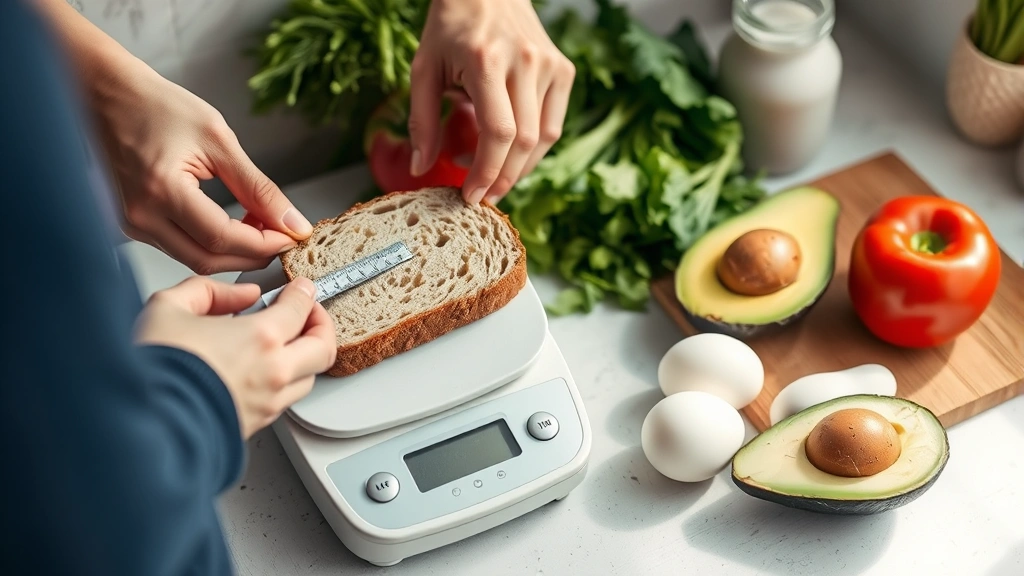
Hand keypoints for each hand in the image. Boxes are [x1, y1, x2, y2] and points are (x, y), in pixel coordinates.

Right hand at [34, 0, 313, 274]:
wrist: (108, 95)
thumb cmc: (157, 107)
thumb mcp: (219, 141)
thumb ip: (258, 187)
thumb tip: (293, 222)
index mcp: (162, 190)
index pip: (222, 238)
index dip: (263, 243)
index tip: (291, 235)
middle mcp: (140, 215)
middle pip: (208, 259)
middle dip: (252, 255)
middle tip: (282, 236)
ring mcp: (132, 224)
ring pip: (194, 260)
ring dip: (234, 252)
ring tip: (260, 226)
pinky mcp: (133, 225)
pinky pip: (179, 248)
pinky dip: (212, 245)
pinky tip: (234, 226)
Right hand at [134, 276, 336, 438]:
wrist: (140, 425)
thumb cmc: (154, 370)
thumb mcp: (168, 307)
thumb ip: (208, 291)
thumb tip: (241, 295)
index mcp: (261, 338)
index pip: (302, 309)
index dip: (304, 293)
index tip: (301, 289)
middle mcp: (273, 372)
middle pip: (323, 347)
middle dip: (322, 325)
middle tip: (309, 315)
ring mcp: (268, 403)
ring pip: (309, 378)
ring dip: (305, 358)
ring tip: (288, 345)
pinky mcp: (256, 425)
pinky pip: (284, 401)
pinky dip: (284, 382)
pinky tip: (264, 371)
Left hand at [409, 0, 574, 204]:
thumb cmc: (450, 27)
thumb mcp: (424, 68)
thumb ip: (421, 120)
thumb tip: (420, 168)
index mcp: (487, 61)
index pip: (498, 133)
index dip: (486, 171)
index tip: (470, 195)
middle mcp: (526, 62)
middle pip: (524, 143)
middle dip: (502, 178)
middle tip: (481, 196)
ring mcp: (550, 65)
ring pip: (544, 139)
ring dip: (519, 169)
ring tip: (493, 177)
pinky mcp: (563, 69)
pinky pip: (554, 124)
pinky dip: (534, 148)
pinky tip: (510, 153)